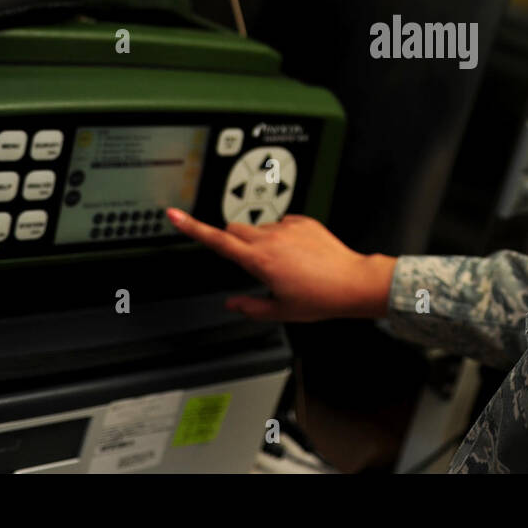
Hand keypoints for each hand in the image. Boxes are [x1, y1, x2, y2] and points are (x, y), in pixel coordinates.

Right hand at [166, 209, 397, 321]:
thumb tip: (232, 303)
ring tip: (284, 263)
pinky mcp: (304, 220)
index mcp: (259, 261)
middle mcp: (271, 239)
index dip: (192, 228)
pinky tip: (298, 254)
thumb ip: (250, 306)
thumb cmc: (320, 298)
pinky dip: (282, 235)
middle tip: (249, 263)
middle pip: (234, 229)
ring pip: (259, 227)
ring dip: (260, 240)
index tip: (175, 215)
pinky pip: (282, 223)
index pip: (217, 241)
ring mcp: (288, 227)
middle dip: (233, 242)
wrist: (352, 282)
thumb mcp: (280, 311)